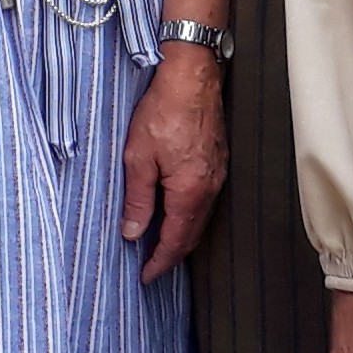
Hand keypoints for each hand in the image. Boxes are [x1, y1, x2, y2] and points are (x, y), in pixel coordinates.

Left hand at [121, 46, 228, 281]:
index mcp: (189, 191)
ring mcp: (218, 175)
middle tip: (151, 266)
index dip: (160, 262)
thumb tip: (133, 232)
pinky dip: (190, 215)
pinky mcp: (218, 161)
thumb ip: (137, 199)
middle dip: (172, 254)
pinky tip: (176, 211)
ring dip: (182, 235)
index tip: (145, 276)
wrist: (192, 76)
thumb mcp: (138, 157)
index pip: (176, 241)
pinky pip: (206, 200)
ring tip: (160, 244)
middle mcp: (210, 188)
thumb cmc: (163, 110)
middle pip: (193, 235)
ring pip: (201, 218)